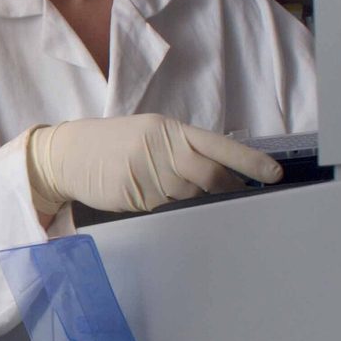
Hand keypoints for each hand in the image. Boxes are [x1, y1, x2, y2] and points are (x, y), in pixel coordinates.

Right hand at [25, 114, 282, 216]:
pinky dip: (168, 210)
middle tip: (240, 198)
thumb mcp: (148, 136)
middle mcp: (160, 149)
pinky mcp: (133, 195)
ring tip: (176, 195)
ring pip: (188, 196)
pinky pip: (164, 210)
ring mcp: (146, 173)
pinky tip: (155, 202)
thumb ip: (181, 151)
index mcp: (167, 130)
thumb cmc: (113, 145)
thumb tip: (220, 175)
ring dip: (193, 201)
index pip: (217, 145)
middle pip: (208, 175)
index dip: (248, 161)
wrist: (66, 154)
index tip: (274, 174)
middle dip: (227, 189)